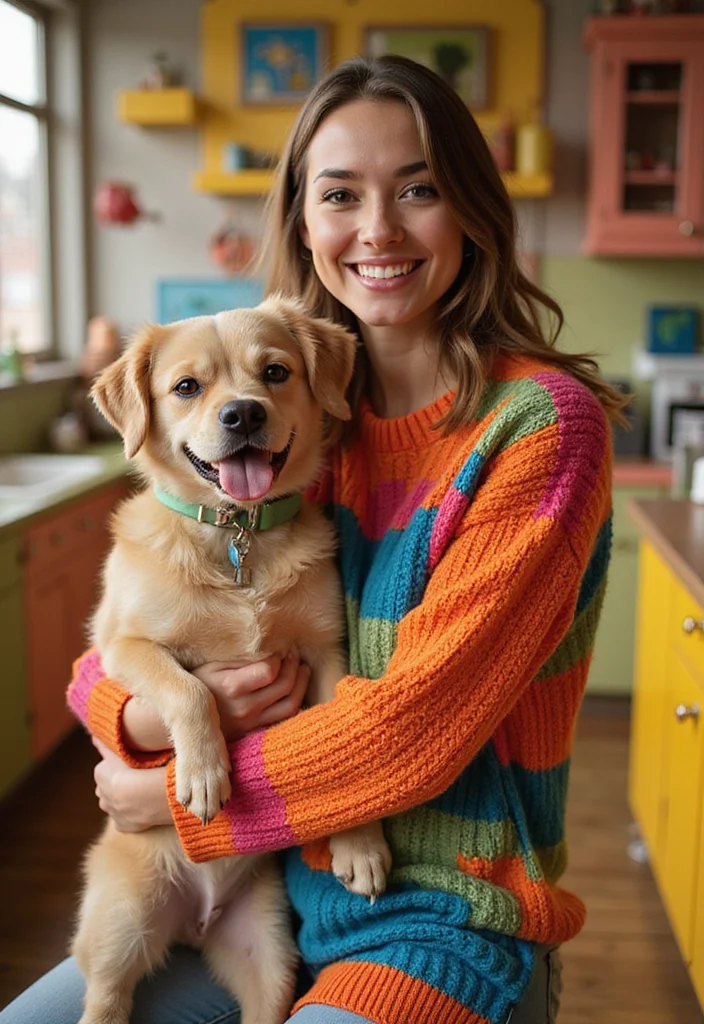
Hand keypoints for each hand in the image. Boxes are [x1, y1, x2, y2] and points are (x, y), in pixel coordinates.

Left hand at [93, 739, 170, 831]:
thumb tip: (92, 735)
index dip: (121, 766)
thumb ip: (104, 744)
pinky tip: (143, 809)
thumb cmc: (136, 767)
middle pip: (110, 787)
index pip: (108, 767)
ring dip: (125, 800)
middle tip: (140, 778)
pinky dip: (132, 815)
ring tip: (144, 794)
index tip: (133, 765)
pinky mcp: (121, 825)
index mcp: (100, 772)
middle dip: (121, 784)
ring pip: (116, 803)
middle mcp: (101, 793)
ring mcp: (111, 810)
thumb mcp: (120, 750)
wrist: (145, 795)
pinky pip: (126, 818)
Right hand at [193, 650, 309, 739]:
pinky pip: (284, 718)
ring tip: (302, 668)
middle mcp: (244, 708)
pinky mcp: (255, 731)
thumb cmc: (198, 684)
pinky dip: (295, 701)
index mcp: (231, 687)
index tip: (279, 647)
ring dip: (301, 683)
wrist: (186, 719)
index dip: (279, 656)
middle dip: (293, 664)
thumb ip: (241, 658)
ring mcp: (251, 723)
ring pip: (290, 704)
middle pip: (284, 686)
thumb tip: (270, 649)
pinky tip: (296, 687)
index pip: (269, 670)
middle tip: (293, 652)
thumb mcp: (212, 665)